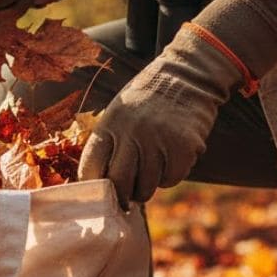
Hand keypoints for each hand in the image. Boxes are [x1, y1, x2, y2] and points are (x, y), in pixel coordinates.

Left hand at [79, 26, 241, 208]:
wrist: (186, 76)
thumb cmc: (146, 100)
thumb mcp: (117, 113)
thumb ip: (108, 142)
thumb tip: (100, 182)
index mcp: (109, 125)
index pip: (90, 167)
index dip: (93, 185)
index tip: (99, 193)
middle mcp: (130, 134)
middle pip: (118, 183)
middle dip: (120, 197)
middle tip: (124, 199)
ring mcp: (158, 141)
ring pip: (146, 186)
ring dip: (145, 188)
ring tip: (148, 175)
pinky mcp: (183, 147)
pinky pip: (171, 179)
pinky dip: (169, 178)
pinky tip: (169, 163)